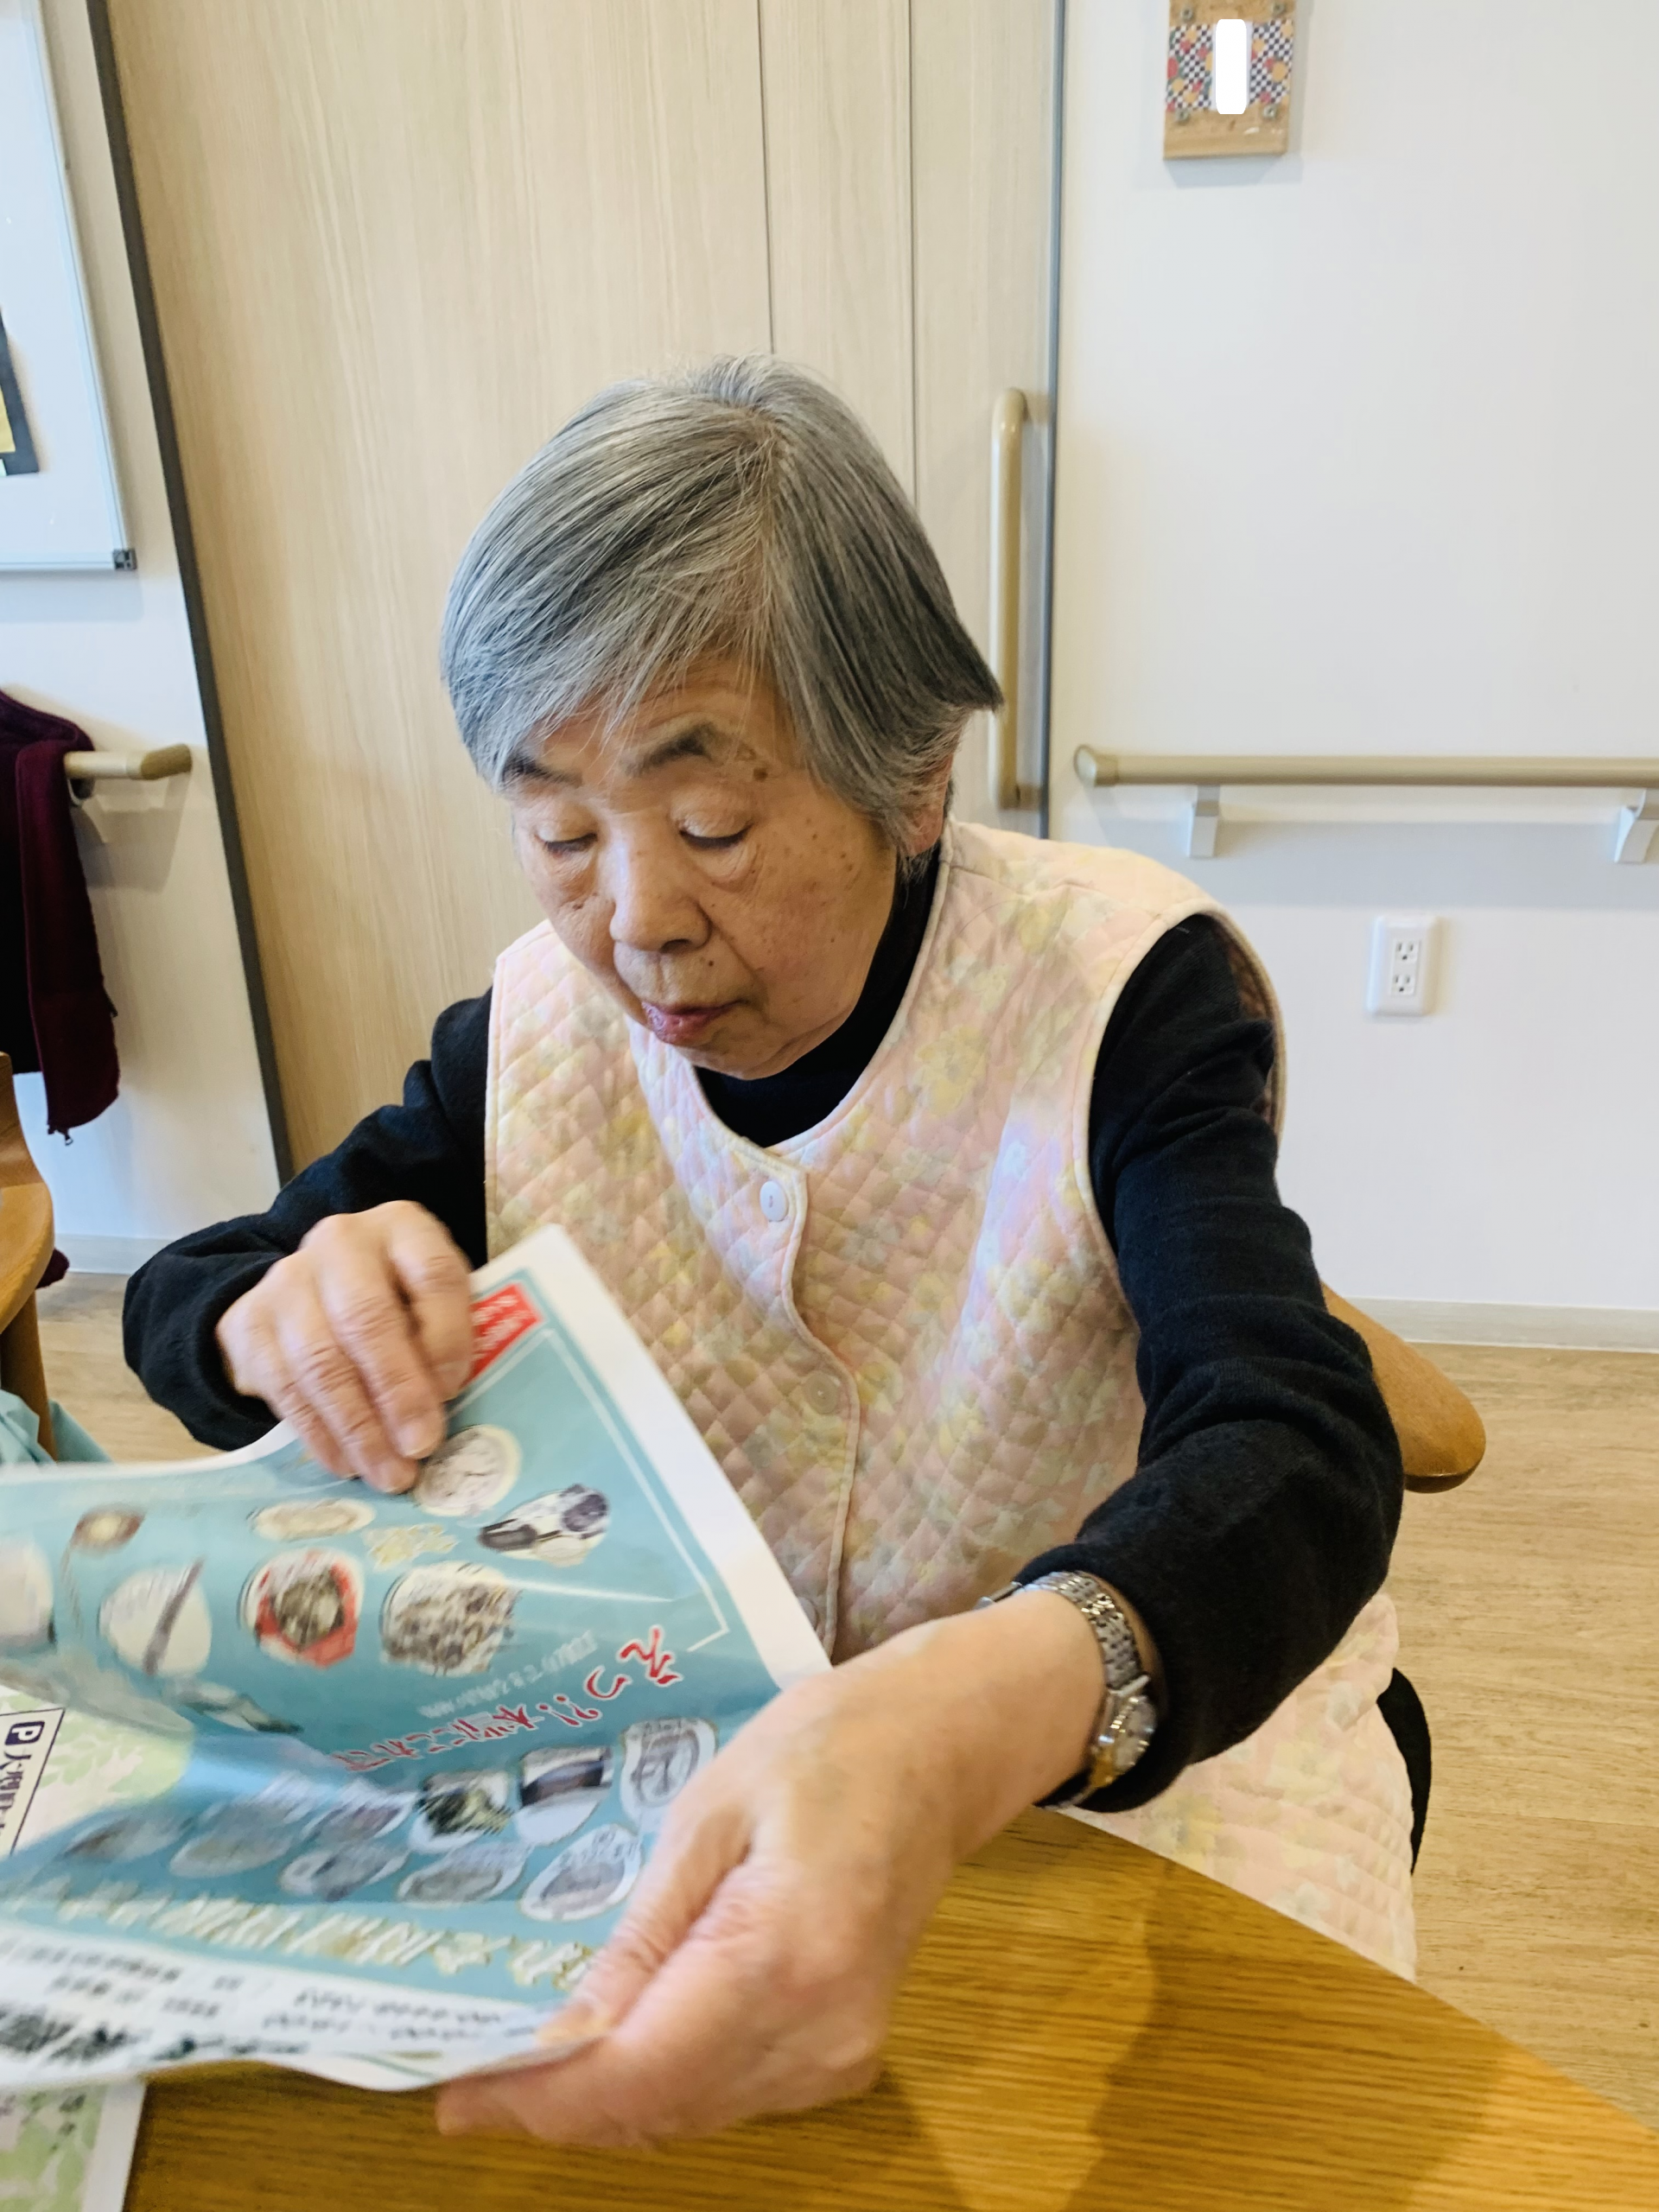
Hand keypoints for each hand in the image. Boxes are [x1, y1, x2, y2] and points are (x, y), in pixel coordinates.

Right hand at [215, 1202, 471, 1489]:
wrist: (308, 1290)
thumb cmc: (395, 1300)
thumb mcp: (430, 1300)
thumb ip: (445, 1337)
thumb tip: (446, 1407)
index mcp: (401, 1227)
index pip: (432, 1274)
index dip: (447, 1336)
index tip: (455, 1390)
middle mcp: (340, 1242)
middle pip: (367, 1318)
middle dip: (397, 1391)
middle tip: (420, 1446)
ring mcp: (287, 1280)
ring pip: (321, 1361)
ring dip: (359, 1427)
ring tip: (389, 1472)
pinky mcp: (249, 1323)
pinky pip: (285, 1388)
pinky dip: (320, 1433)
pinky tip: (347, 1463)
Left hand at [435, 1589, 1107, 2145]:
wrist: (940, 1747)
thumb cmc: (824, 1748)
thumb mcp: (710, 1811)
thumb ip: (642, 1934)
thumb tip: (562, 2034)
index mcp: (784, 1956)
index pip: (639, 2073)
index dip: (541, 2101)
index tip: (456, 2097)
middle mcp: (819, 2030)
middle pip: (660, 2109)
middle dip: (560, 2104)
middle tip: (474, 2069)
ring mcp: (841, 2053)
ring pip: (693, 2114)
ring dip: (609, 2099)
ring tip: (529, 2055)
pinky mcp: (847, 2055)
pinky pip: (733, 2095)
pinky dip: (668, 2082)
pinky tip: (623, 2036)